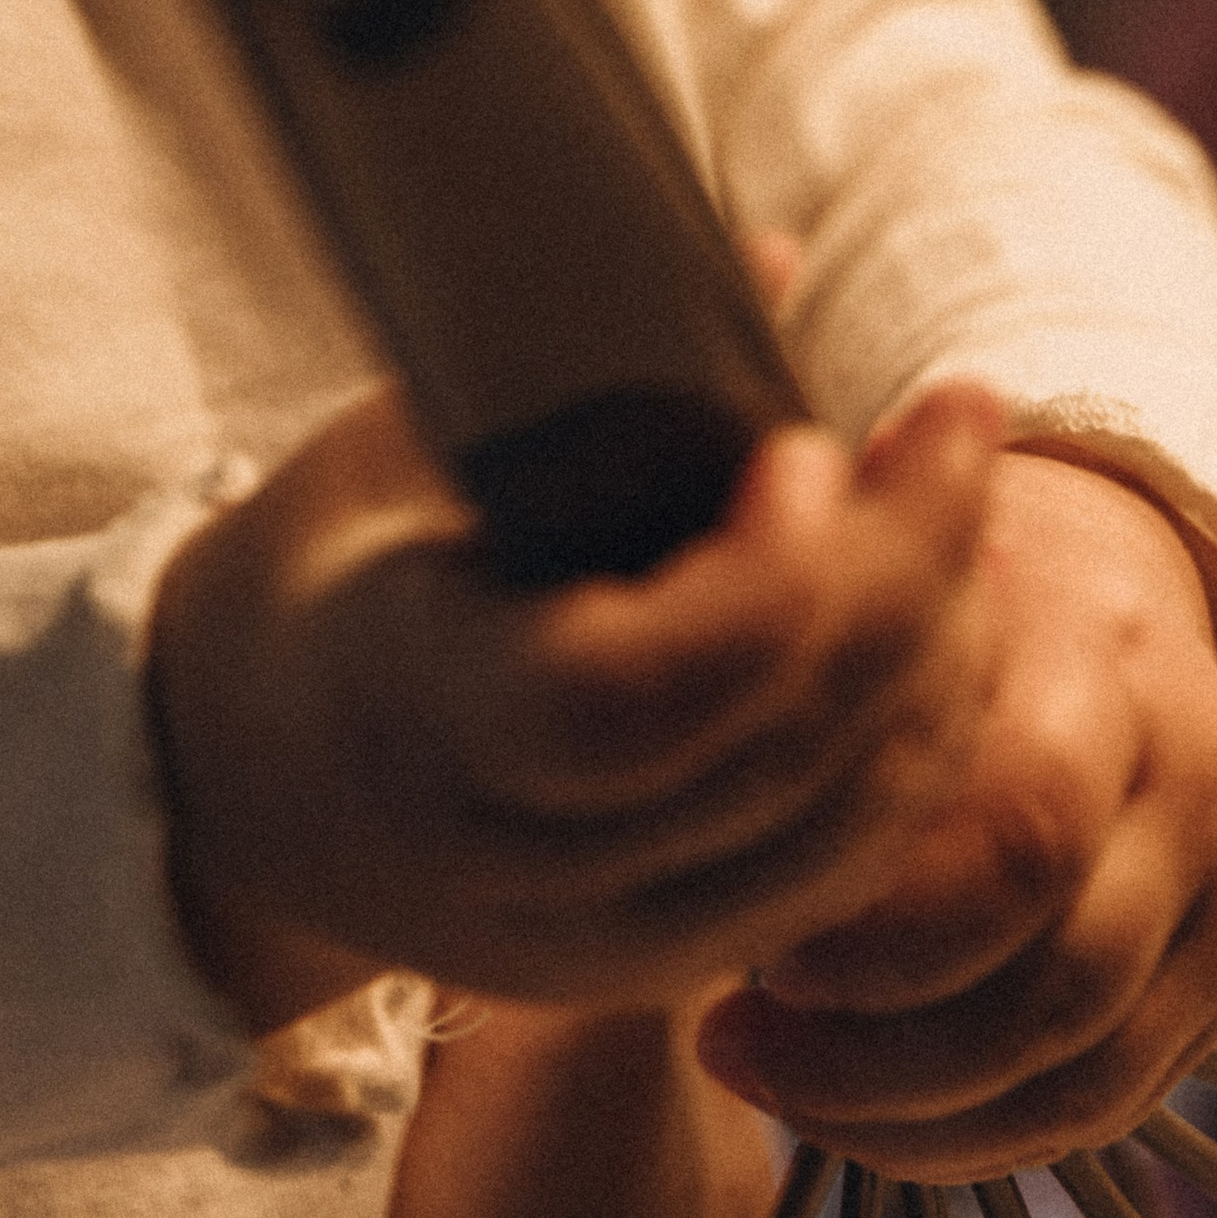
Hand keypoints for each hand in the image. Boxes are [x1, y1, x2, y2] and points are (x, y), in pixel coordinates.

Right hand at [146, 373, 1005, 1029]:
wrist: (251, 781)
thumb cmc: (324, 574)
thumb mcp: (390, 454)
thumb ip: (565, 373)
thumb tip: (764, 256)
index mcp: (414, 722)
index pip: (626, 702)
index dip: (753, 584)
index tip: (804, 445)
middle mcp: (524, 870)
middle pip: (779, 759)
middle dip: (909, 574)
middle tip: (955, 415)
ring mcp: (611, 942)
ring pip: (849, 823)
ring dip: (946, 647)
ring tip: (965, 485)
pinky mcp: (680, 961)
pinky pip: (853, 862)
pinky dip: (924, 728)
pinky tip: (948, 604)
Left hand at [696, 451, 1216, 1178]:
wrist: (1106, 594)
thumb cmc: (945, 583)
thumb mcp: (883, 572)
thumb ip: (814, 652)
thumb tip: (679, 733)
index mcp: (1096, 654)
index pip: (1019, 823)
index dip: (878, 917)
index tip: (742, 933)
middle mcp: (1183, 772)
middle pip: (1058, 966)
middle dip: (880, 1038)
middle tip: (730, 1031)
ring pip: (1080, 1061)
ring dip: (907, 1104)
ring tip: (764, 1072)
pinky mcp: (1215, 977)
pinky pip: (1098, 1102)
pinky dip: (969, 1133)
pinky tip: (848, 1110)